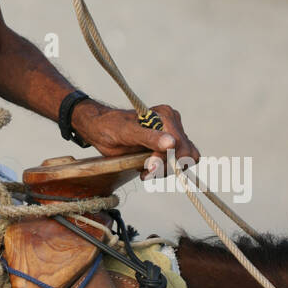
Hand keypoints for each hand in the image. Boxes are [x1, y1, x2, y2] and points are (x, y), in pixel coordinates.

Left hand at [70, 100, 199, 176]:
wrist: (101, 131)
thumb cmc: (111, 127)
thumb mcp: (128, 132)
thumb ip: (149, 138)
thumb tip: (172, 144)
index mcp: (166, 116)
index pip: (181, 144)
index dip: (167, 159)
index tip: (149, 165)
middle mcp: (173, 125)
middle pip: (185, 154)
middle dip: (166, 166)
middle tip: (147, 171)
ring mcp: (172, 137)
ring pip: (184, 162)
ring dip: (165, 171)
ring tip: (145, 171)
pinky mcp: (168, 148)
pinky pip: (177, 165)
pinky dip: (163, 171)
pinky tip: (147, 170)